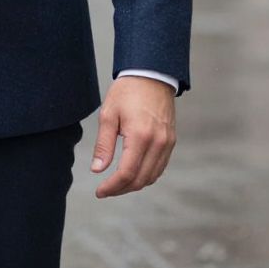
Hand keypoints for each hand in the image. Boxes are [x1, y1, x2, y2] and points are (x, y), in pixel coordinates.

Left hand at [90, 76, 175, 197]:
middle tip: (105, 190)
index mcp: (140, 136)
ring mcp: (167, 143)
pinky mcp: (171, 141)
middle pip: (140, 180)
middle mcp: (157, 143)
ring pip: (152, 176)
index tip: (100, 192)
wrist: (151, 75)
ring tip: (116, 183)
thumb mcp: (108, 114)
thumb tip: (97, 170)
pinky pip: (160, 167)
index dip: (112, 187)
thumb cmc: (127, 92)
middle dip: (121, 189)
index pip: (127, 173)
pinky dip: (146, 175)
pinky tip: (133, 172)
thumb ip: (104, 144)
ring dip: (134, 184)